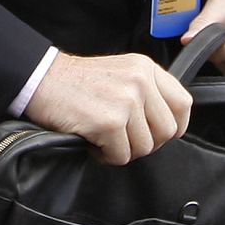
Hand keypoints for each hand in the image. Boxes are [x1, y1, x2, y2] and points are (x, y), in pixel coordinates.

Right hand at [23, 51, 190, 164]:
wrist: (41, 80)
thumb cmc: (79, 82)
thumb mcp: (123, 73)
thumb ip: (148, 91)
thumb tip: (169, 124)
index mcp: (147, 68)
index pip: (183, 104)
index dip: (175, 126)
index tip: (159, 135)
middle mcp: (141, 81)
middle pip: (167, 131)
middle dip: (146, 142)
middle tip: (123, 138)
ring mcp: (126, 101)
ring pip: (144, 147)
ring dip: (123, 150)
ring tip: (104, 137)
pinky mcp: (109, 122)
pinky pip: (121, 156)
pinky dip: (106, 156)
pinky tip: (93, 141)